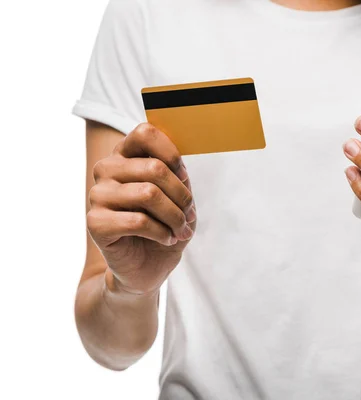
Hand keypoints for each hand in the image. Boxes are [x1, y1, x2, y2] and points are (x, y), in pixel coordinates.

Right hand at [87, 123, 195, 295]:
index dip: (172, 154)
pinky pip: (138, 221)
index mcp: (125, 155)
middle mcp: (106, 169)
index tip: (183, 176)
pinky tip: (165, 238)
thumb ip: (177, 175)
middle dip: (182, 196)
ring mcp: (97, 195)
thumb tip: (178, 168)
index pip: (145, 133)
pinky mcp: (95, 222)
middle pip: (154, 168)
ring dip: (174, 217)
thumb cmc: (164, 224)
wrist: (147, 265)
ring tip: (179, 229)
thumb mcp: (178, 196)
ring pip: (148, 194)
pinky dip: (162, 232)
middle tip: (188, 215)